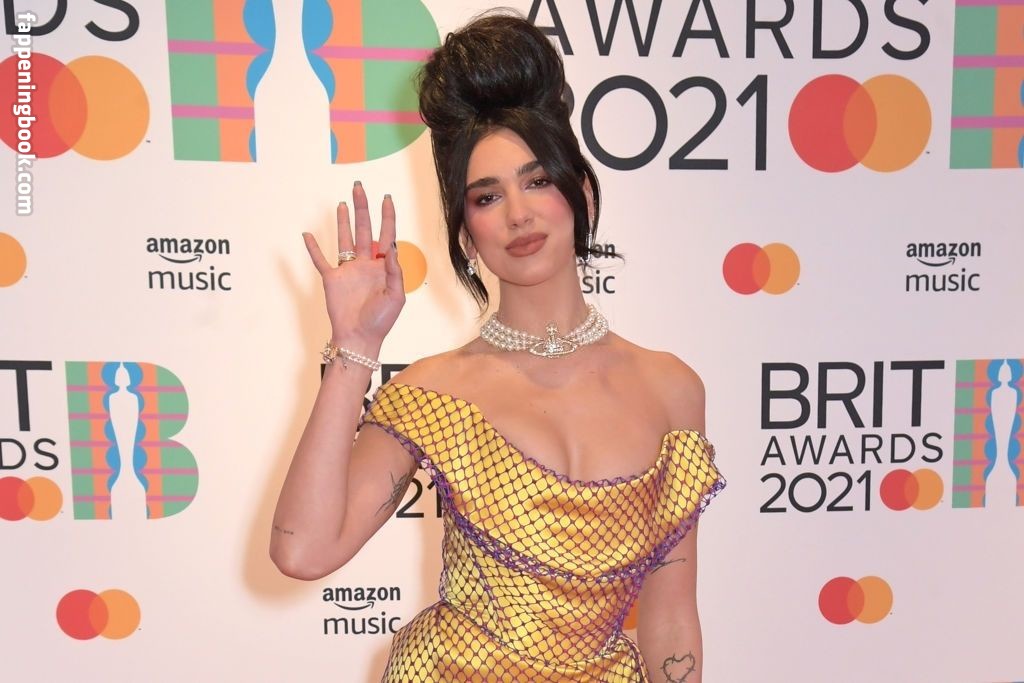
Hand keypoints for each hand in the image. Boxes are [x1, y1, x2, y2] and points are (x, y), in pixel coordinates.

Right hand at [302, 183, 404, 350]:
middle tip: (359, 188)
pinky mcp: (332, 279)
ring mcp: (347, 270)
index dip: (387, 216)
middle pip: (363, 229)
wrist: (360, 338)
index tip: (386, 198)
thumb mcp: (396, 296)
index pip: (386, 235)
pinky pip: (320, 260)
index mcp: (382, 267)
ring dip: (343, 221)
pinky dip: (313, 248)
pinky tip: (307, 235)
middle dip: (363, 208)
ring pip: (344, 239)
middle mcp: (365, 264)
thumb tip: (390, 246)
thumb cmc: (381, 321)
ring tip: (343, 203)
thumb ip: (394, 270)